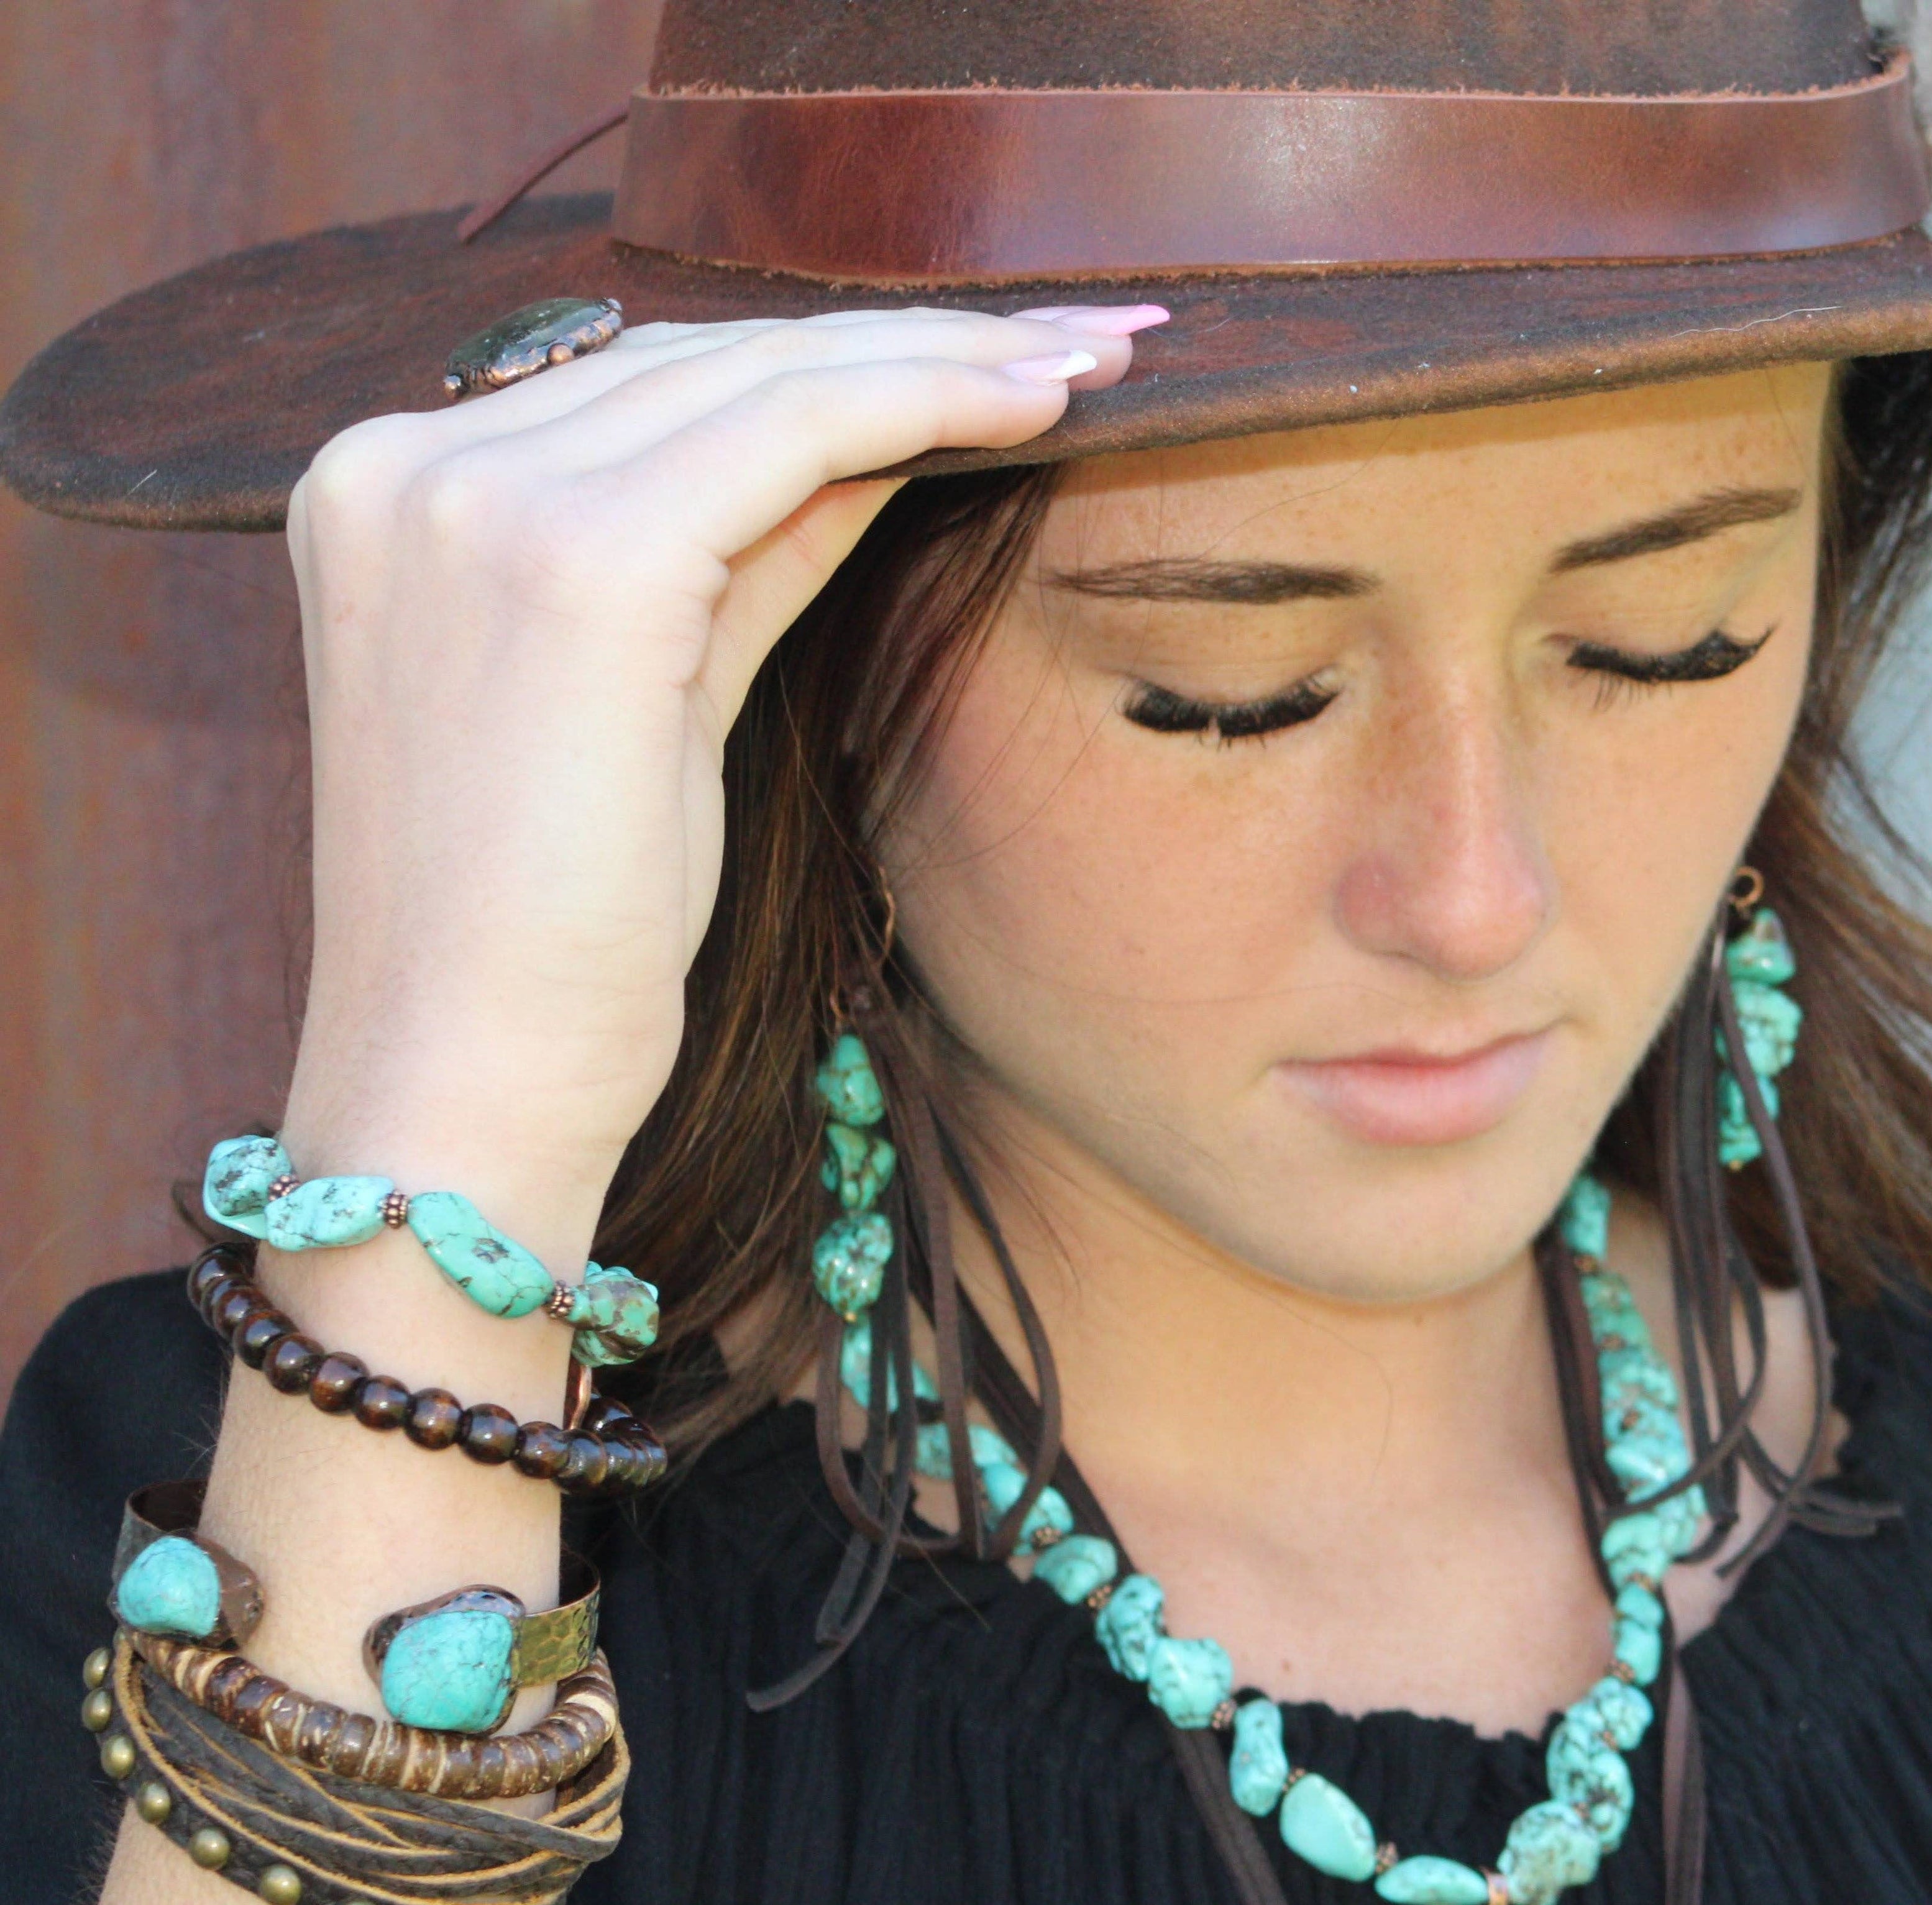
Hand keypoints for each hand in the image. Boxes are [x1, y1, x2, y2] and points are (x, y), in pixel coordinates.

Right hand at [276, 301, 1159, 1236]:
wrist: (472, 1091)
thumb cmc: (559, 944)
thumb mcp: (648, 709)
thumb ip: (734, 560)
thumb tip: (870, 453)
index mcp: (387, 492)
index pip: (647, 386)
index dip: (826, 363)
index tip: (977, 358)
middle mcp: (405, 464)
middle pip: (705, 357)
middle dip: (911, 336)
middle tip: (1080, 339)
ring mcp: (473, 499)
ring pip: (760, 378)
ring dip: (947, 355)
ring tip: (1094, 359)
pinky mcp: (577, 560)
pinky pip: (794, 433)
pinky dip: (925, 404)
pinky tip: (1038, 403)